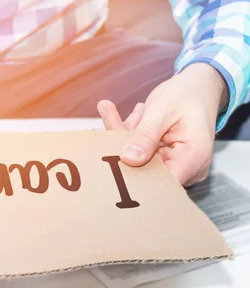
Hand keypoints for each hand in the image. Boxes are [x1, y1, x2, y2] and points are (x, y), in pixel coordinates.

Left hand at [97, 63, 227, 186]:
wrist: (198, 85)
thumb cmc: (187, 93)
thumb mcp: (163, 109)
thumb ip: (146, 134)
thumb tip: (128, 159)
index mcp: (193, 157)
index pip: (162, 182)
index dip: (136, 177)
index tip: (112, 159)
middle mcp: (186, 166)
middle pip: (146, 169)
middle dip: (124, 146)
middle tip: (110, 119)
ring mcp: (174, 163)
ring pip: (140, 159)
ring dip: (127, 135)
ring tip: (118, 110)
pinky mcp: (163, 157)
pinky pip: (141, 152)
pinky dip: (131, 134)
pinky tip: (120, 112)